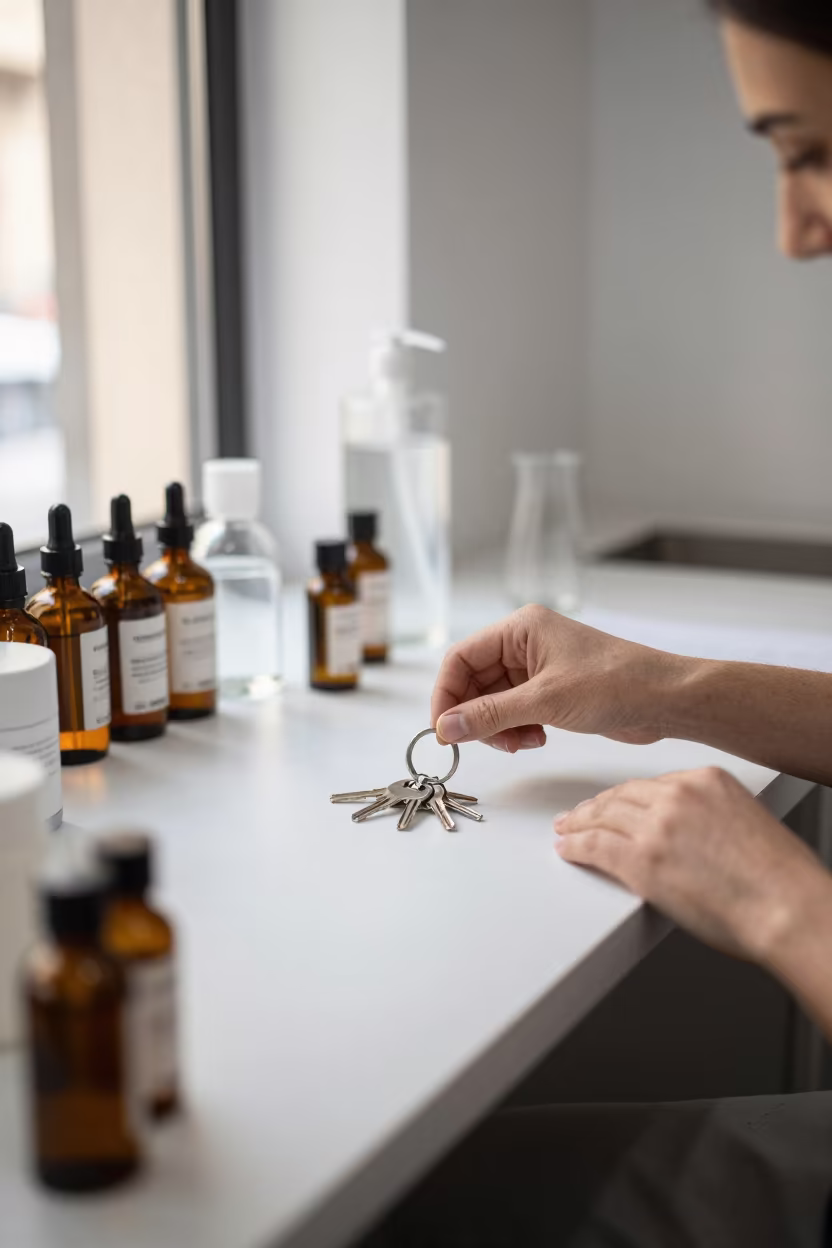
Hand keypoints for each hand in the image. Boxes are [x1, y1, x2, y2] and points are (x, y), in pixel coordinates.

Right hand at [432, 604, 687, 752]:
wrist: (665, 700)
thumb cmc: (614, 684)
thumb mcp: (544, 701)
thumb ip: (490, 715)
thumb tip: (446, 727)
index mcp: (520, 628)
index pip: (460, 658)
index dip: (446, 694)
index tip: (443, 729)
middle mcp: (526, 643)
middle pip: (474, 681)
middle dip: (476, 715)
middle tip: (483, 743)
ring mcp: (539, 667)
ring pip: (494, 700)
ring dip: (497, 727)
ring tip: (519, 743)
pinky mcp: (553, 690)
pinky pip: (516, 710)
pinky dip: (517, 729)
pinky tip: (536, 740)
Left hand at [555, 766, 830, 962]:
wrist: (786, 908)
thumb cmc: (779, 878)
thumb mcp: (746, 820)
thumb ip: (710, 816)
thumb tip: (688, 835)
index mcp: (706, 779)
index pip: (651, 784)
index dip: (626, 797)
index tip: (615, 804)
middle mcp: (678, 795)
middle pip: (622, 796)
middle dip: (597, 807)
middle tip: (579, 815)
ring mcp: (656, 826)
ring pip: (603, 818)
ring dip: (580, 824)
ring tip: (567, 830)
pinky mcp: (641, 861)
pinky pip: (595, 847)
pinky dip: (577, 847)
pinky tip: (568, 849)